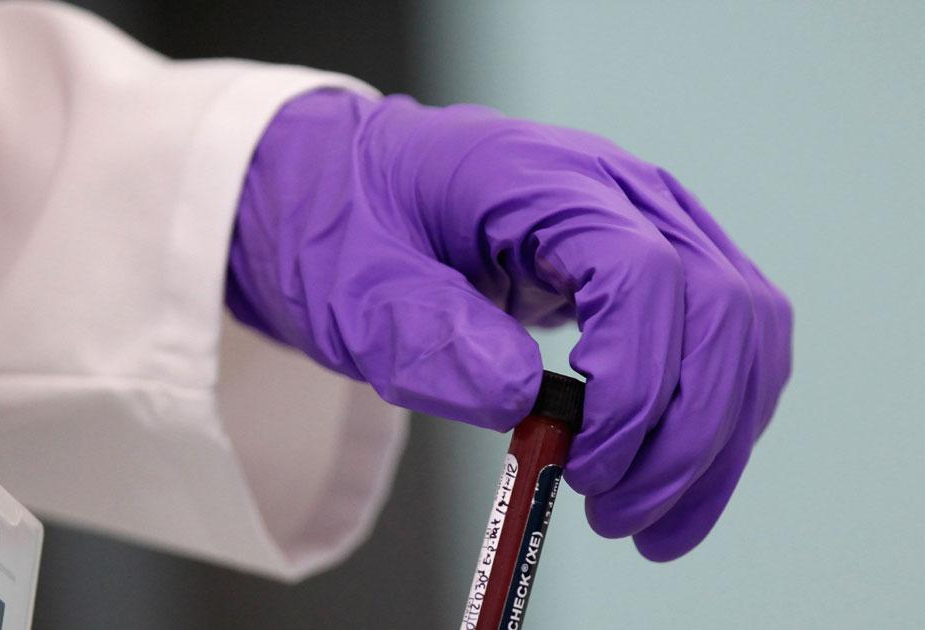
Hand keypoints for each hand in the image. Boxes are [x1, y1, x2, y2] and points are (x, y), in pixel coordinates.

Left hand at [226, 89, 791, 560]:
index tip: (583, 463)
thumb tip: (522, 398)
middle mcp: (621, 192)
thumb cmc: (349, 228)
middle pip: (719, 309)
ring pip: (743, 334)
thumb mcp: (350, 287)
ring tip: (645, 525)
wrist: (358, 193)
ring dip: (711, 444)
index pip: (644, 273)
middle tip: (613, 517)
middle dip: (684, 433)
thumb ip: (424, 335)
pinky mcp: (661, 267)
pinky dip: (713, 426)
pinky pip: (726, 345)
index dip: (634, 382)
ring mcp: (652, 224)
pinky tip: (669, 486)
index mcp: (540, 177)